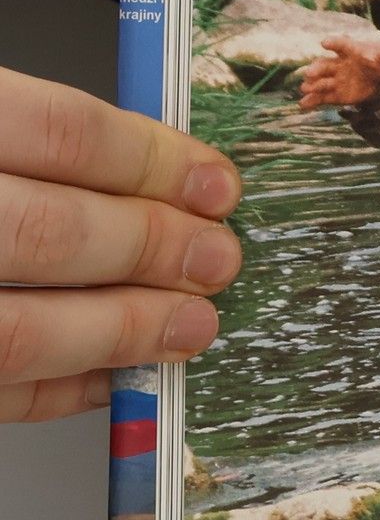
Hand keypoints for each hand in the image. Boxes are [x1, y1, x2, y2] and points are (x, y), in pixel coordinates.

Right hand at [0, 66, 242, 421]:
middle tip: (219, 261)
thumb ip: (49, 141)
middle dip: (156, 250)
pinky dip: (61, 387)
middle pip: (53, 232)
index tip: (218, 186)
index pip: (64, 132)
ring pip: (21, 331)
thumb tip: (166, 172)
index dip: (156, 163)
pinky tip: (117, 372)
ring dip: (125, 331)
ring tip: (193, 326)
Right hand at [298, 35, 379, 109]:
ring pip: (321, 81)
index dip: (334, 43)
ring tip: (305, 89)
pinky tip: (303, 105)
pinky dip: (312, 101)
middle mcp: (338, 64)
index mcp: (351, 51)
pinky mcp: (335, 94)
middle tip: (310, 74)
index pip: (342, 45)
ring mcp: (335, 79)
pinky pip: (322, 97)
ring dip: (312, 85)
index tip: (325, 43)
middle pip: (325, 64)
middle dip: (317, 68)